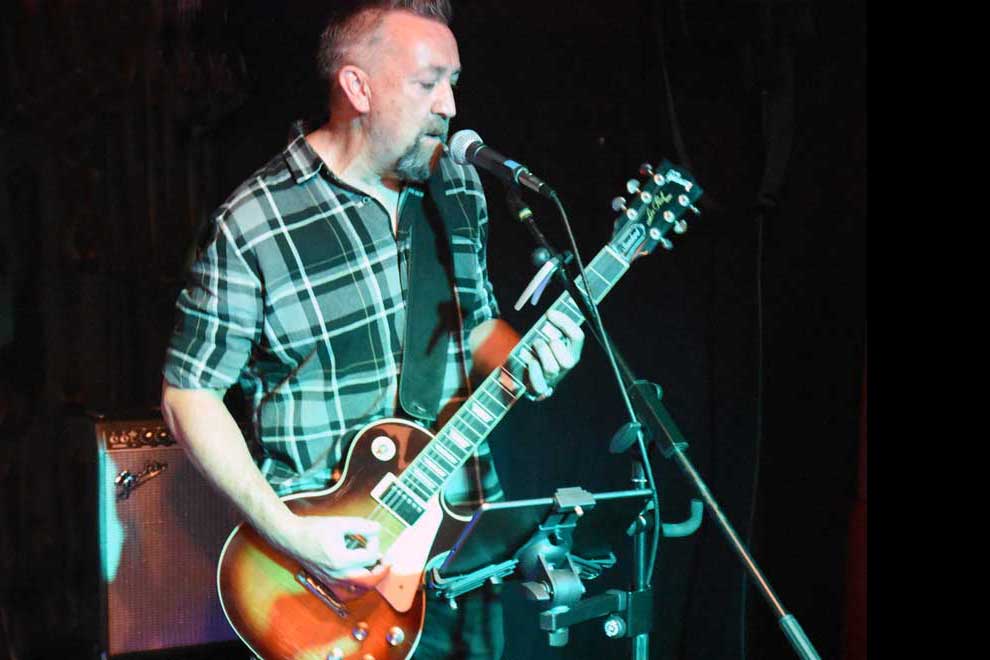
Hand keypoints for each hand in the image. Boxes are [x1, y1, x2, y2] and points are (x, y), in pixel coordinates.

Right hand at [272, 514, 389, 593]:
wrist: (290, 537)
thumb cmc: (312, 530)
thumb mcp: (340, 523)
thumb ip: (361, 525)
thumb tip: (377, 529)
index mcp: (341, 560)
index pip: (369, 557)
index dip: (375, 543)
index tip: (371, 534)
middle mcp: (337, 575)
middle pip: (368, 581)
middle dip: (381, 570)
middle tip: (387, 560)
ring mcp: (332, 580)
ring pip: (359, 589)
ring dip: (372, 579)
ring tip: (377, 567)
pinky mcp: (328, 581)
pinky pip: (349, 591)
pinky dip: (360, 585)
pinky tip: (363, 574)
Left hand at [524, 309, 584, 400]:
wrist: (532, 379)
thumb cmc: (541, 353)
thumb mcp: (549, 338)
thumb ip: (552, 329)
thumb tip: (550, 313)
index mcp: (572, 352)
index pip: (577, 337)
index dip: (565, 323)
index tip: (550, 313)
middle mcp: (565, 366)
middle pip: (569, 360)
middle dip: (554, 345)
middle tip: (540, 339)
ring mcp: (553, 378)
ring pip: (552, 369)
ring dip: (541, 354)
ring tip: (534, 346)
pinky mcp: (540, 388)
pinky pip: (538, 383)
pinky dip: (533, 370)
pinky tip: (529, 360)